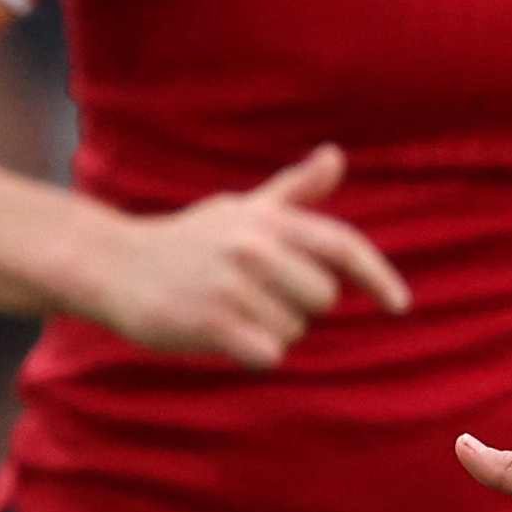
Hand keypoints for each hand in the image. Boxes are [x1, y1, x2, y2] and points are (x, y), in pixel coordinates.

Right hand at [82, 147, 408, 368]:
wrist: (111, 264)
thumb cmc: (185, 240)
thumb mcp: (240, 210)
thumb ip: (293, 191)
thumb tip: (335, 156)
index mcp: (268, 219)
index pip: (343, 245)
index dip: (379, 276)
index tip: (400, 306)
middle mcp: (255, 247)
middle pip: (323, 298)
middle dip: (297, 306)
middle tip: (253, 295)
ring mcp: (232, 284)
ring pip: (293, 330)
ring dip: (268, 332)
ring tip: (228, 310)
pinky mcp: (211, 321)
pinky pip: (268, 354)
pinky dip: (252, 353)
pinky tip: (220, 334)